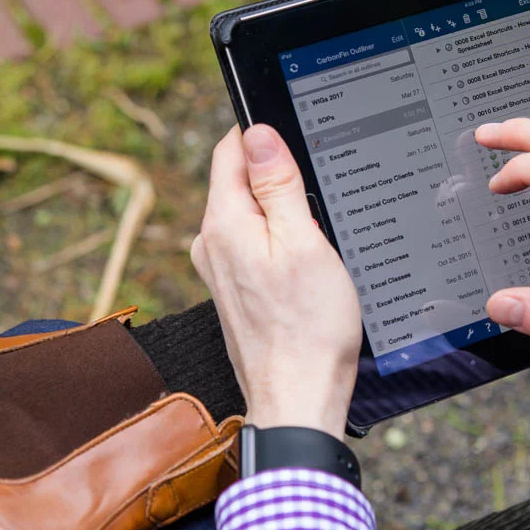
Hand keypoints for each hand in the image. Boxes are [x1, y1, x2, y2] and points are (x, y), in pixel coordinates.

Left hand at [191, 126, 360, 438]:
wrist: (299, 396)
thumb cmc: (309, 326)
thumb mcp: (304, 241)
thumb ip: (276, 183)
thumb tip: (258, 133)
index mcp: (224, 223)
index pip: (230, 149)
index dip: (265, 136)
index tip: (299, 143)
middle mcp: (210, 243)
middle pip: (241, 181)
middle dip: (280, 180)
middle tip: (319, 204)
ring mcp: (218, 269)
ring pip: (250, 215)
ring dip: (283, 215)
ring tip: (317, 243)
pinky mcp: (232, 291)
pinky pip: (253, 245)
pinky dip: (280, 244)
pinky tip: (307, 269)